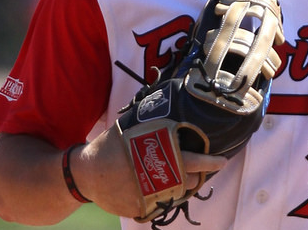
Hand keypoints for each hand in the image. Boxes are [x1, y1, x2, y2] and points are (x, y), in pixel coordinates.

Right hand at [75, 127, 226, 218]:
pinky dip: (168, 195)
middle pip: (190, 180)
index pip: (192, 160)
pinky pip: (163, 204)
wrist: (85, 174)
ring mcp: (148, 197)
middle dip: (201, 175)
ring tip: (189, 176)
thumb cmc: (110, 146)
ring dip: (187, 185)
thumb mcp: (130, 128)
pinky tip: (166, 186)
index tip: (222, 161)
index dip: (211, 162)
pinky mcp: (141, 210)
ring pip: (179, 194)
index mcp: (154, 156)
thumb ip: (152, 121)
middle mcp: (154, 178)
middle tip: (207, 168)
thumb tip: (170, 98)